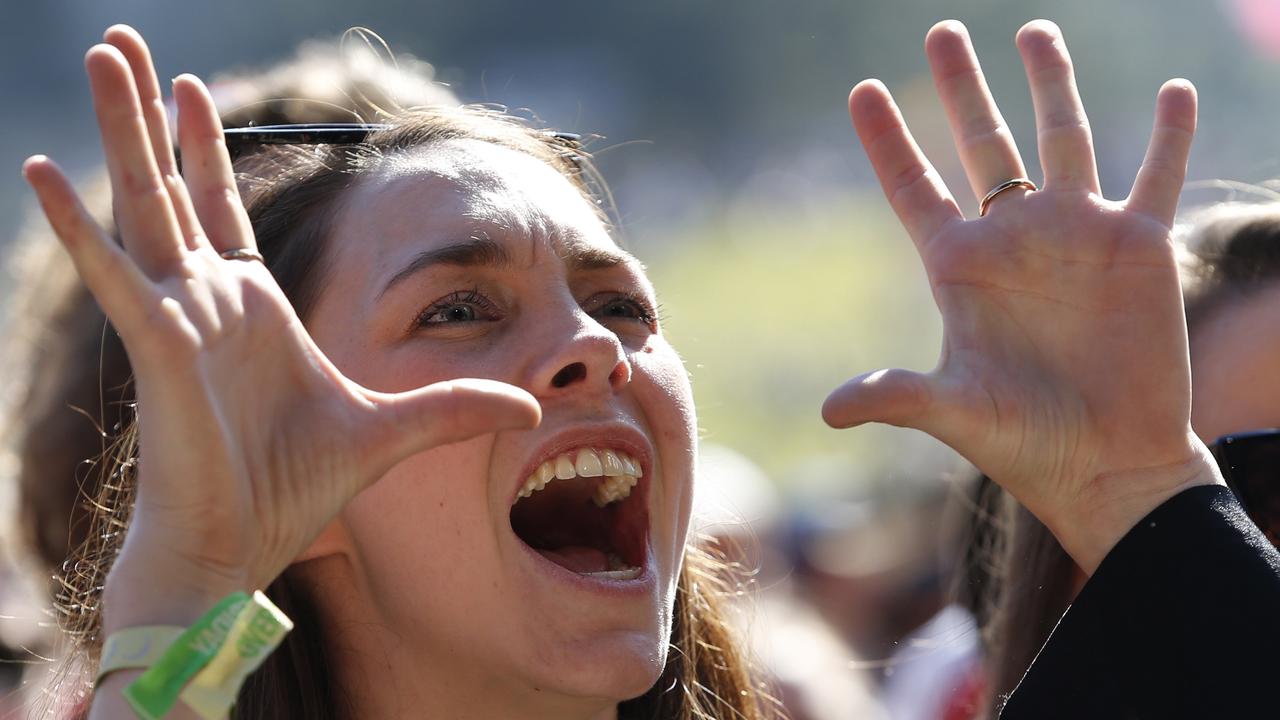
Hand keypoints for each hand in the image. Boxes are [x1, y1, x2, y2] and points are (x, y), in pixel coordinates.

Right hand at [22, 26, 540, 622]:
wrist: (238, 549)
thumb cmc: (292, 491)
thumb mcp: (391, 433)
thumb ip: (456, 407)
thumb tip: (537, 406)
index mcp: (252, 308)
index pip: (220, 206)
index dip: (204, 147)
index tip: (190, 87)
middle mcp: (207, 300)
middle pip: (173, 185)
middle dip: (149, 112)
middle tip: (120, 41)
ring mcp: (179, 318)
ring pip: (144, 205)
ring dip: (120, 130)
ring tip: (97, 56)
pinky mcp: (161, 351)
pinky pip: (115, 278)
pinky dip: (77, 228)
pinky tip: (38, 171)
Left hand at [822, 20, 1220, 571]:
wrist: (1108, 463)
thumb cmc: (1025, 442)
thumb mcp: (956, 413)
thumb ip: (897, 397)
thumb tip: (826, 412)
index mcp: (960, 266)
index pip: (913, 187)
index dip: (887, 140)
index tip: (862, 90)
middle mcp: (1014, 239)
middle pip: (982, 143)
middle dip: (963, 87)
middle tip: (940, 32)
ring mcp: (1077, 234)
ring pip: (1062, 138)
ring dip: (1050, 84)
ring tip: (1033, 31)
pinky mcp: (1138, 245)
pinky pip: (1156, 173)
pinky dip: (1169, 133)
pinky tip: (1175, 90)